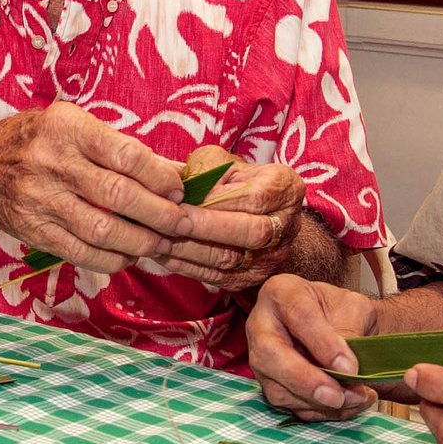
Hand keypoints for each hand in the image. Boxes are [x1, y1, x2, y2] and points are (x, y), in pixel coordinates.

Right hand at [0, 104, 192, 274]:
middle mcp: (52, 162)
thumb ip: (118, 147)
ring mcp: (41, 200)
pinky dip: (113, 259)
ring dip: (142, 241)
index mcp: (67, 128)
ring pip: (103, 229)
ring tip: (163, 243)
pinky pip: (82, 252)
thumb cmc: (36, 141)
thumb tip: (173, 173)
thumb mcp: (72, 125)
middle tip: (184, 223)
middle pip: (118, 194)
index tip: (179, 189)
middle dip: (160, 213)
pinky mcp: (35, 231)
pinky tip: (130, 255)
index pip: (126, 154)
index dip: (160, 176)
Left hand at [153, 148, 307, 290]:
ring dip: (189, 250)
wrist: (259, 216)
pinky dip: (186, 266)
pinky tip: (162, 255)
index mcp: (285, 189)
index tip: (182, 199)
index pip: (253, 198)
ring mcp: (269, 258)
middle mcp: (285, 226)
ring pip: (230, 259)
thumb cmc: (236, 181)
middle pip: (249, 233)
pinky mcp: (248, 280)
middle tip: (170, 221)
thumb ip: (207, 169)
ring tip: (157, 238)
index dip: (216, 201)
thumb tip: (180, 188)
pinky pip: (216, 277)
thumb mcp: (226, 163)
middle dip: (206, 228)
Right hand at [248, 273, 383, 421]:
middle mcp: (262, 326)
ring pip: (278, 389)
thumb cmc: (342, 312)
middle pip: (270, 355)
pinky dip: (322, 412)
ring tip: (357, 398)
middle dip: (306, 381)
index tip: (351, 367)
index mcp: (282, 293)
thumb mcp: (354, 307)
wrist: (341, 329)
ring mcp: (262, 360)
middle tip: (338, 396)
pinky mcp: (271, 386)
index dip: (324, 343)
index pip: (298, 316)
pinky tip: (349, 406)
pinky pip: (291, 407)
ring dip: (319, 403)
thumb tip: (347, 368)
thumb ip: (351, 330)